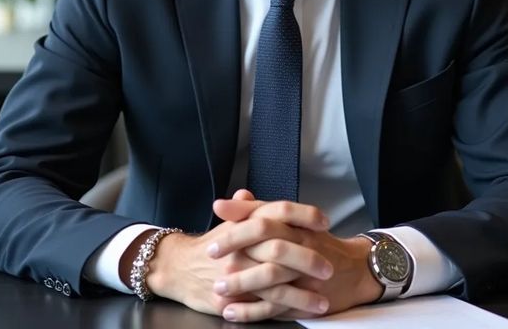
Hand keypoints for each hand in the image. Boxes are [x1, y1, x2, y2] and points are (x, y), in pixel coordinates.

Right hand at [146, 190, 331, 318]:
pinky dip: (284, 312)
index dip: (303, 215)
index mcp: (245, 224)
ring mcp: (235, 275)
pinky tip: (302, 313)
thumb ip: (247, 209)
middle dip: (308, 259)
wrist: (178, 268)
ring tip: (323, 300)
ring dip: (302, 294)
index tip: (324, 222)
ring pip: (274, 284)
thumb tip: (251, 194)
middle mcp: (240, 247)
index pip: (278, 211)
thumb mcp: (229, 222)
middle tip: (329, 267)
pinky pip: (261, 308)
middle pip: (279, 248)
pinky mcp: (230, 301)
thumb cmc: (211, 245)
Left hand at [210, 197, 381, 321]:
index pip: (264, 212)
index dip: (239, 214)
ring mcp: (304, 272)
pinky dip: (251, 311)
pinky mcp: (304, 298)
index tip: (216, 216)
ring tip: (218, 287)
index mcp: (295, 223)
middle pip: (265, 238)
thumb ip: (262, 209)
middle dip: (235, 245)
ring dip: (241, 282)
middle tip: (210, 253)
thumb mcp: (292, 220)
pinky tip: (232, 311)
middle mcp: (300, 242)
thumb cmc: (317, 242)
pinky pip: (275, 305)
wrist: (353, 269)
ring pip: (270, 274)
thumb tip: (234, 197)